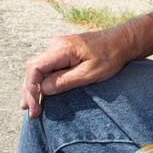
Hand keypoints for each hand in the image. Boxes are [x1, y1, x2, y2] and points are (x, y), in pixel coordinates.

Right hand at [19, 26, 136, 116]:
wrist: (122, 41)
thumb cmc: (110, 56)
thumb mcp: (90, 73)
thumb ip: (65, 81)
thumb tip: (43, 90)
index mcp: (62, 48)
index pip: (35, 68)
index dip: (30, 89)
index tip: (34, 107)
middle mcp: (56, 45)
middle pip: (33, 69)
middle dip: (29, 91)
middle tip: (31, 112)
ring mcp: (59, 48)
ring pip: (38, 68)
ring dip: (34, 87)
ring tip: (32, 107)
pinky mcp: (63, 53)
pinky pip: (47, 67)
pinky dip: (42, 81)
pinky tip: (41, 94)